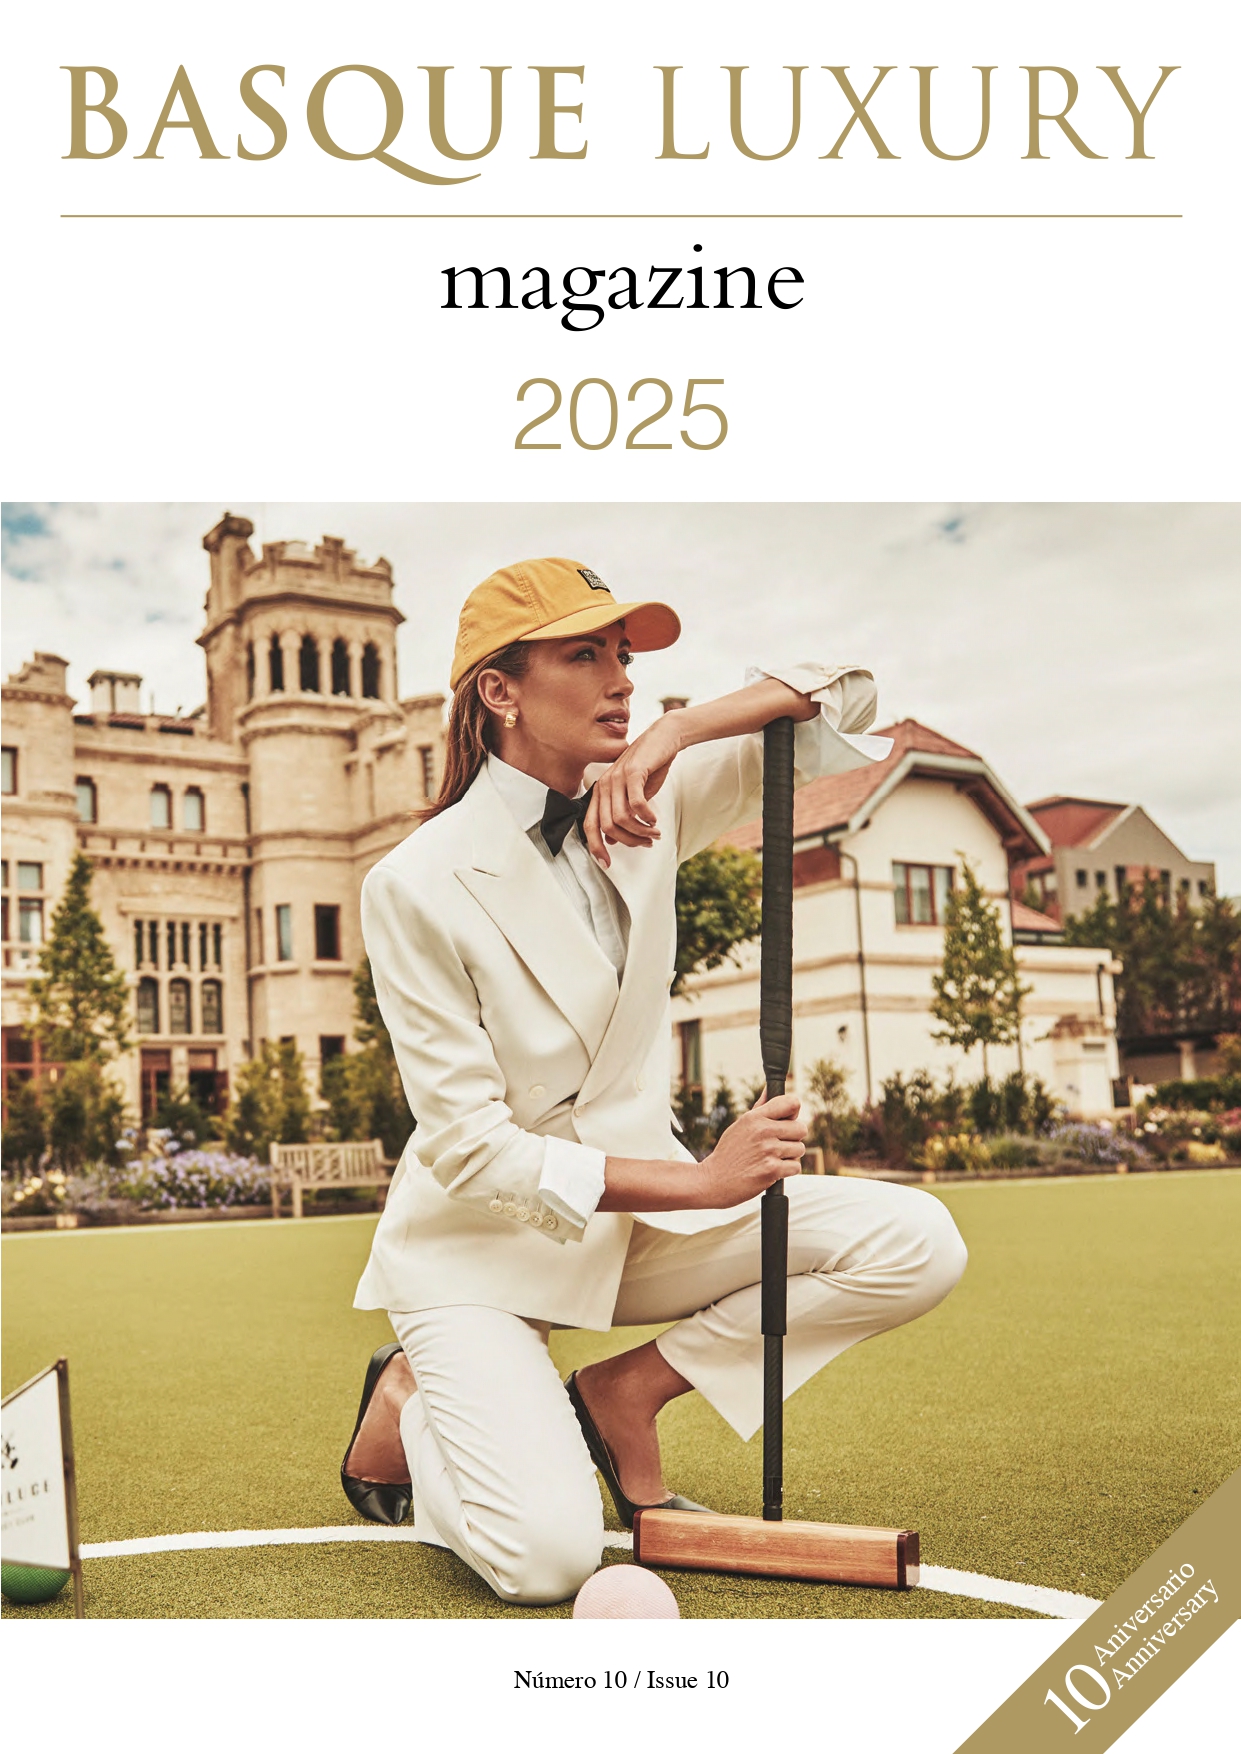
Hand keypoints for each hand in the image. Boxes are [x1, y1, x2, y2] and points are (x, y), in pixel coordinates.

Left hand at [583, 713, 683, 865]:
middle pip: (608, 826)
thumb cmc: (649, 767)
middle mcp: (603, 785)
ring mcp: (616, 778)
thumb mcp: (632, 795)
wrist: (663, 738)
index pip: (589, 826)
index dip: (595, 847)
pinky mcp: (632, 772)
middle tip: (647, 842)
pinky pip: (636, 804)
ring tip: (655, 833)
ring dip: (641, 831)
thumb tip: (612, 839)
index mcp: (599, 792)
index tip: (607, 864)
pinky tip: (655, 819)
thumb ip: (621, 815)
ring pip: (622, 818)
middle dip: (629, 841)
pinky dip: (647, 817)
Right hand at [694, 1092, 805, 1208]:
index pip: (792, 1103)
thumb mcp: (740, 1125)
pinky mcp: (772, 1170)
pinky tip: (771, 1170)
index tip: (788, 1120)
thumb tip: (770, 1088)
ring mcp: (768, 1150)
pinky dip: (787, 1171)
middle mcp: (763, 1131)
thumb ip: (760, 1108)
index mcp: (755, 1117)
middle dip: (793, 1138)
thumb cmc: (728, 1153)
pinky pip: (796, 1166)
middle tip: (777, 1145)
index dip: (793, 1112)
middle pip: (801, 1128)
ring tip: (771, 1158)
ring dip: (790, 1156)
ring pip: (800, 1149)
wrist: (714, 1181)